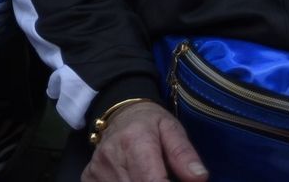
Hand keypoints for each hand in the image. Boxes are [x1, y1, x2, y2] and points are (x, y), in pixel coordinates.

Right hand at [85, 101, 207, 181]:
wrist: (118, 113)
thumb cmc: (150, 123)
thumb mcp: (171, 129)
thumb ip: (184, 154)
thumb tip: (200, 178)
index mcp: (135, 142)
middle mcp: (112, 158)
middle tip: (164, 176)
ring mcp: (97, 170)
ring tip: (151, 174)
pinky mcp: (89, 178)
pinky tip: (132, 177)